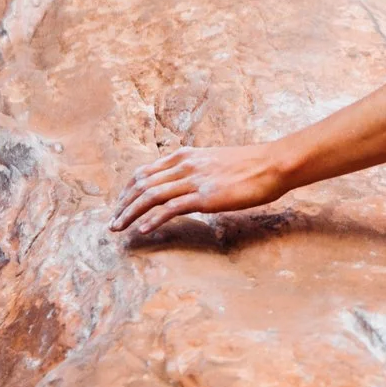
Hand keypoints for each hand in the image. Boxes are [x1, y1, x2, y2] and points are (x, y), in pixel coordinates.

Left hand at [111, 144, 291, 235]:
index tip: (120, 205)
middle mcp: (184, 165)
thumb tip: (186, 186)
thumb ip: (196, 172)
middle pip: (141, 184)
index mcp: (185, 156)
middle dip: (123, 204)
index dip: (128, 190)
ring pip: (151, 196)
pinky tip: (143, 230)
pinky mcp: (205, 196)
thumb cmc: (250, 166)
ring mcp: (194, 180)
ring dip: (130, 213)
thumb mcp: (215, 163)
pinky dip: (153, 219)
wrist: (272, 164)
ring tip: (119, 229)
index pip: (144, 172)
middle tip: (113, 223)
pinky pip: (171, 208)